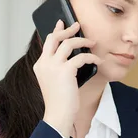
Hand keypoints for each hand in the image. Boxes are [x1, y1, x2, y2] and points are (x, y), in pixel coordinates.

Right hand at [33, 20, 101, 136]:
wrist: (58, 114)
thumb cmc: (60, 101)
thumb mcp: (55, 81)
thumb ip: (59, 68)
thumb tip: (74, 57)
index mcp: (40, 65)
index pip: (47, 42)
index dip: (55, 31)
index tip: (62, 24)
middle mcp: (44, 63)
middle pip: (54, 38)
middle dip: (67, 29)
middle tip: (77, 25)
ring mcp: (53, 66)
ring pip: (68, 43)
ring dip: (82, 41)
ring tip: (92, 43)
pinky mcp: (65, 71)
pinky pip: (81, 57)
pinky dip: (91, 56)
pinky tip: (98, 60)